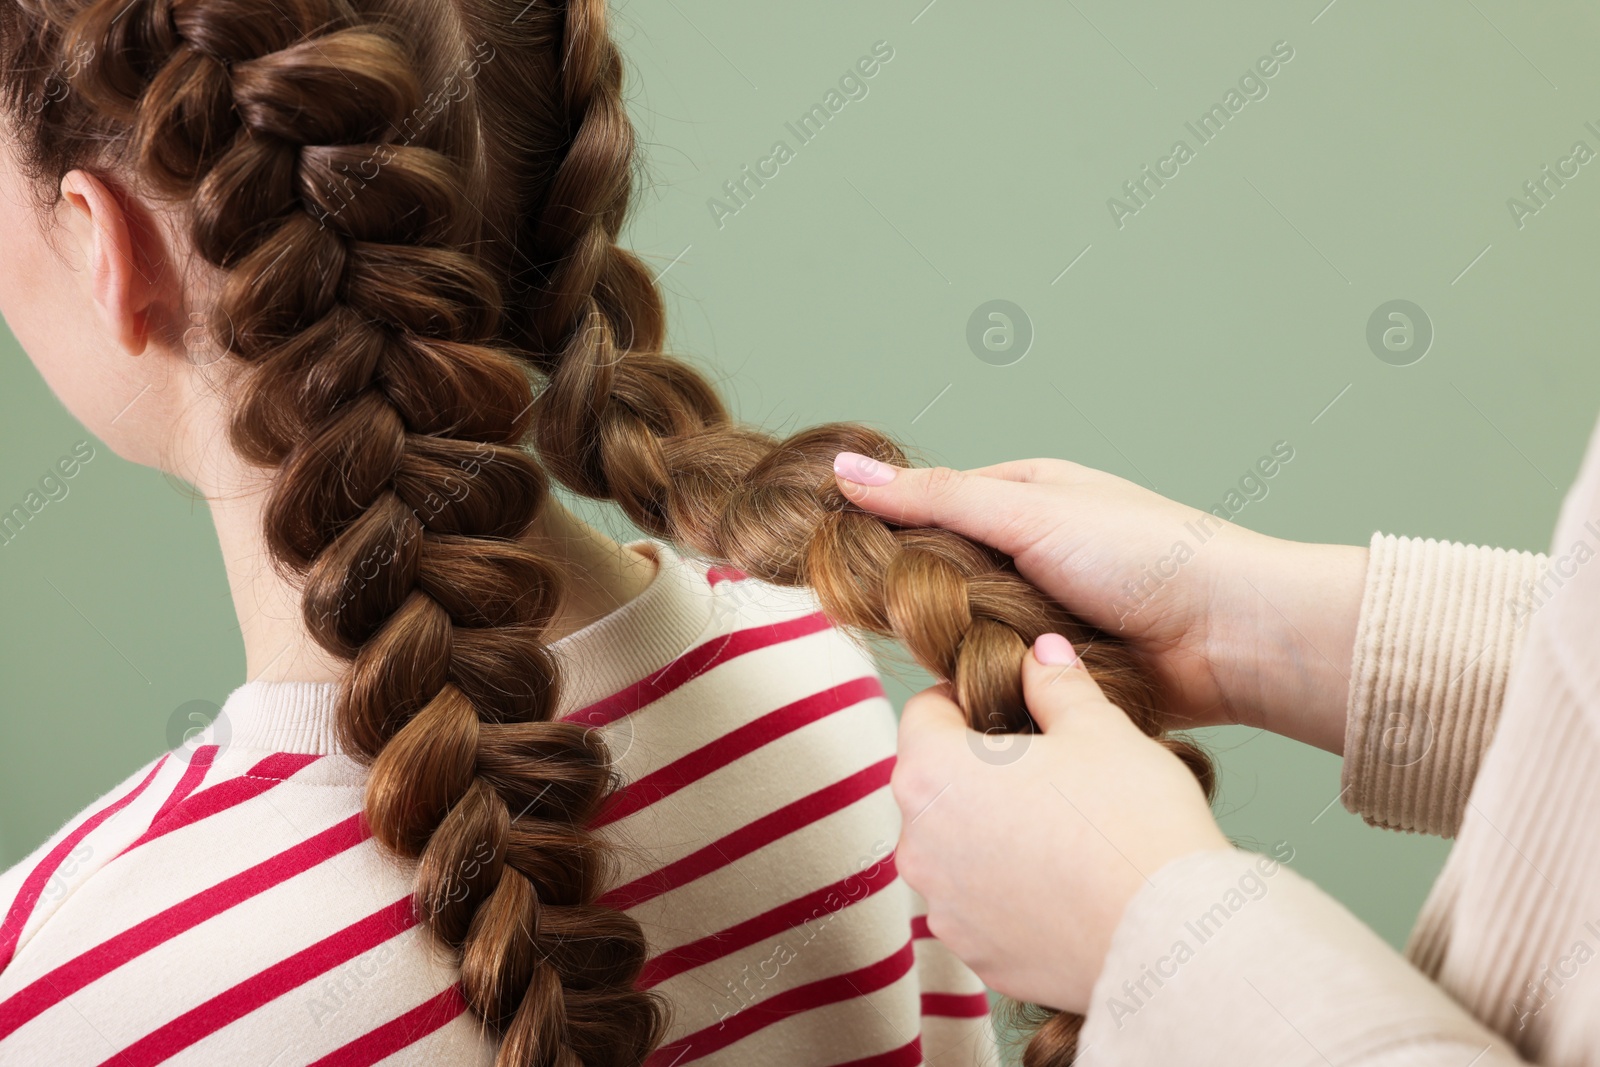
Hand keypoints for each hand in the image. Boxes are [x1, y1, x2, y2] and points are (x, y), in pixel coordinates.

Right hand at [834, 452, 1367, 752]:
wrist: (1230, 636)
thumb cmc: (1147, 554)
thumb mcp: (1029, 512)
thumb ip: (934, 498)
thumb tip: (844, 469)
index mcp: (1022, 497)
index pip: (926, 510)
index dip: (884, 534)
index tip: (844, 563)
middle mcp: (1028, 553)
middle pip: (939, 579)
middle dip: (930, 601)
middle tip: (929, 617)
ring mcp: (1041, 613)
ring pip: (963, 634)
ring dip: (965, 648)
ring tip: (979, 653)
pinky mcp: (1054, 669)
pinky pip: (998, 677)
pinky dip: (994, 683)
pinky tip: (993, 689)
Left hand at [891, 633, 1229, 1013]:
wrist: (1169, 936)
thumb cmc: (1131, 821)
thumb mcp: (1099, 728)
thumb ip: (1056, 684)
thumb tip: (1041, 653)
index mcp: (931, 772)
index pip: (925, 711)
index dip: (969, 699)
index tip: (1010, 705)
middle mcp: (918, 844)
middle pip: (936, 783)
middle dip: (980, 770)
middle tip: (1047, 768)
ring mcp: (943, 907)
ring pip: (957, 848)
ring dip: (992, 832)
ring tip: (1063, 830)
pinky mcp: (977, 954)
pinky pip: (981, 906)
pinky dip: (1011, 891)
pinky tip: (1066, 884)